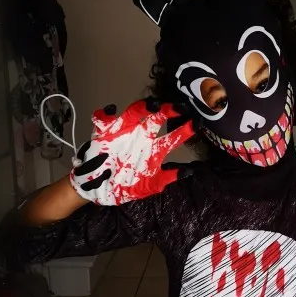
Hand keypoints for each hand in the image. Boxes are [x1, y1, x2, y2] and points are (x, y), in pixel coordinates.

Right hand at [70, 100, 193, 205]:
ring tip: (152, 105)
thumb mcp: (148, 186)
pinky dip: (105, 114)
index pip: (172, 137)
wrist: (99, 190)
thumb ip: (165, 179)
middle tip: (179, 107)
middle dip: (167, 111)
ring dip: (142, 107)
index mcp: (153, 150)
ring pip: (133, 113)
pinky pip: (103, 120)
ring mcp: (123, 132)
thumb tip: (187, 172)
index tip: (196, 123)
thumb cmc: (125, 186)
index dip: (184, 130)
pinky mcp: (103, 133)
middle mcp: (141, 136)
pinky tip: (111, 112)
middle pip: (155, 119)